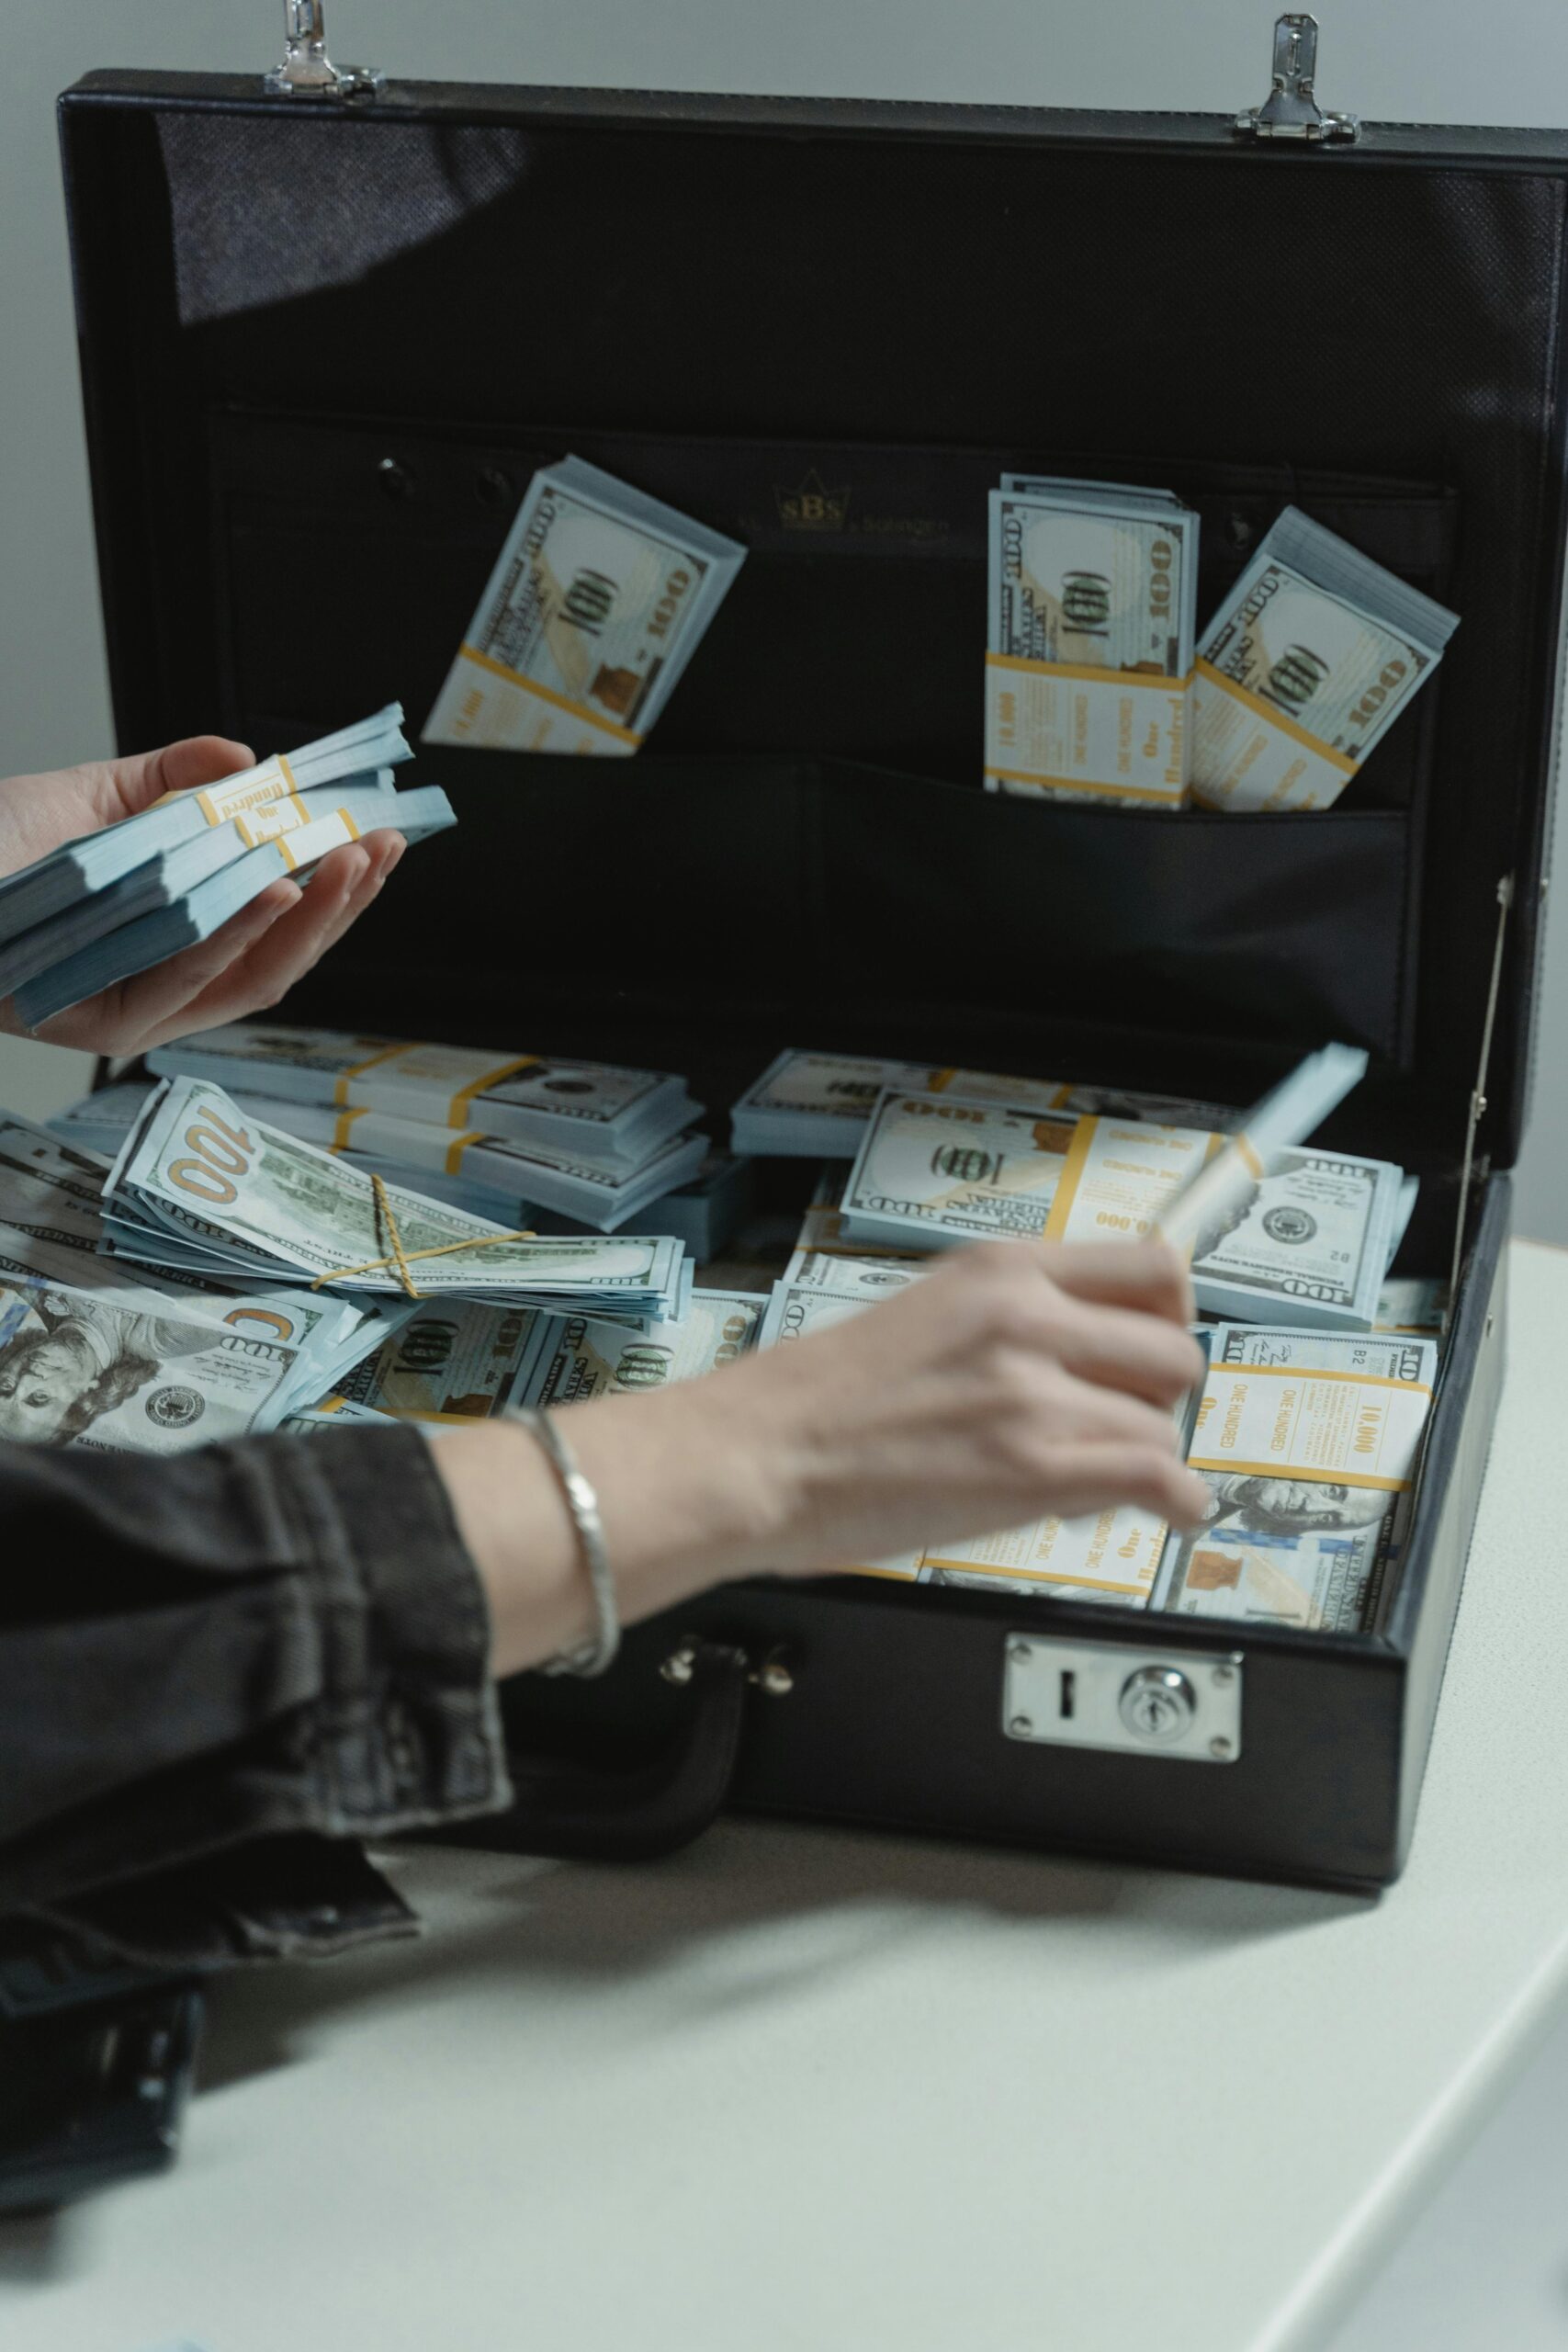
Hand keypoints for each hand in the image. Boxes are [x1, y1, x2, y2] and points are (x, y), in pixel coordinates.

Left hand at [0, 735, 405, 1054]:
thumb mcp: (93, 802)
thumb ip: (171, 782)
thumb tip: (248, 759)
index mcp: (171, 948)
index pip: (275, 927)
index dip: (335, 890)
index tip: (378, 840)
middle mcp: (160, 991)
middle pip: (277, 963)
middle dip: (340, 908)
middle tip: (379, 849)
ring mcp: (132, 1014)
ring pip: (243, 981)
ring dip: (305, 922)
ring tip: (345, 864)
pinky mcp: (97, 1027)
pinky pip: (180, 984)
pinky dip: (231, 939)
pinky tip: (272, 894)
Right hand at [654, 1238, 1210, 1574]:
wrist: (755, 1455)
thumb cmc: (813, 1400)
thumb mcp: (925, 1312)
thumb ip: (1010, 1319)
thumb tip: (1083, 1354)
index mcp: (1000, 1269)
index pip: (1150, 1265)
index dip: (1169, 1317)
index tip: (1158, 1347)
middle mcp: (1027, 1317)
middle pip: (1174, 1349)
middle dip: (1158, 1397)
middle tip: (1122, 1423)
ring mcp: (1033, 1393)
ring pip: (1162, 1425)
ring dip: (1143, 1460)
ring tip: (1096, 1479)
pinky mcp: (1033, 1469)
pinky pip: (1159, 1478)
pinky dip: (1177, 1505)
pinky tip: (1166, 1514)